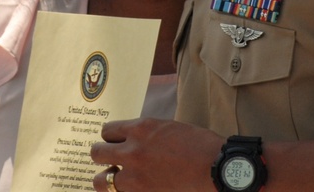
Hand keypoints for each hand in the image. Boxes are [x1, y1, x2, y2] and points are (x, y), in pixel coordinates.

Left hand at [90, 118, 222, 190]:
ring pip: (101, 180)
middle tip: (110, 163)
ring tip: (113, 182)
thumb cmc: (200, 146)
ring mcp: (134, 176)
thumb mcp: (168, 129)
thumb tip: (135, 142)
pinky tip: (128, 191)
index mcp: (141, 128)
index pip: (107, 130)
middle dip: (102, 158)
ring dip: (105, 180)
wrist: (217, 169)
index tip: (114, 144)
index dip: (110, 139)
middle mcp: (132, 150)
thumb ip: (147, 135)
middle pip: (97, 153)